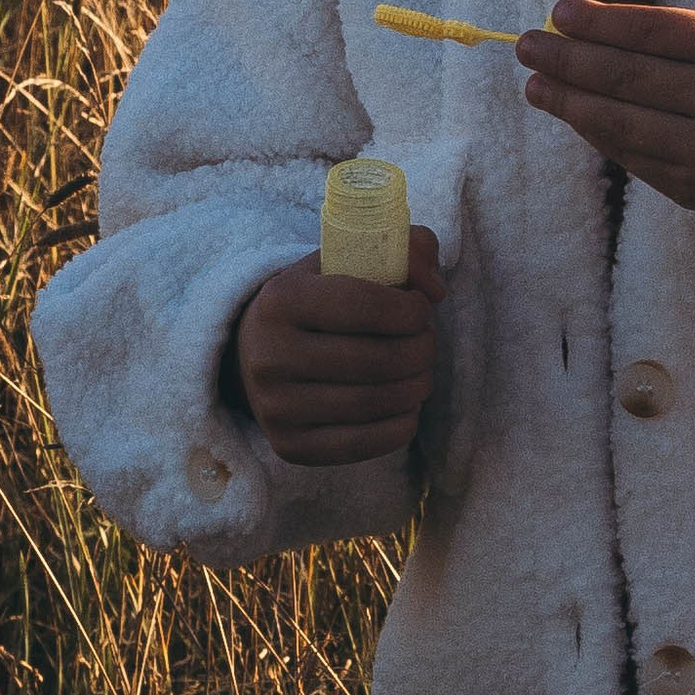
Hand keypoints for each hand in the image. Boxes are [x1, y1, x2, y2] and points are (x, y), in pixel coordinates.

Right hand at [232, 231, 444, 465]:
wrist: (259, 352)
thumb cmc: (322, 299)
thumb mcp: (352, 259)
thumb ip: (406, 248)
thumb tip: (435, 289)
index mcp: (282, 299)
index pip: (367, 307)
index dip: (412, 311)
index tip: (421, 309)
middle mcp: (269, 356)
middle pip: (378, 361)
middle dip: (422, 349)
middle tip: (426, 342)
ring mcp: (275, 407)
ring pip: (377, 402)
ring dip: (418, 385)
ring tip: (420, 370)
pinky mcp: (290, 446)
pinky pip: (368, 443)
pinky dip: (404, 423)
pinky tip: (406, 404)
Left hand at [516, 0, 694, 228]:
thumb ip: (668, 36)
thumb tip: (579, 27)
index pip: (652, 32)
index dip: (599, 22)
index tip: (558, 12)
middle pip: (626, 77)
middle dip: (568, 59)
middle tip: (528, 46)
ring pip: (618, 122)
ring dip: (567, 101)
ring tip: (534, 84)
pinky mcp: (689, 187)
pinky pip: (627, 155)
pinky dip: (593, 132)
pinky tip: (570, 113)